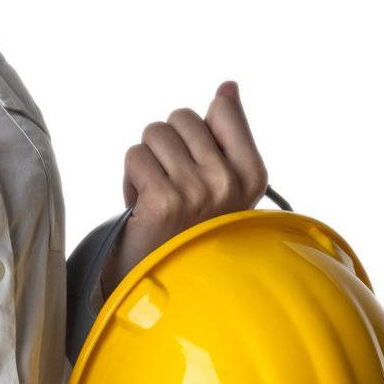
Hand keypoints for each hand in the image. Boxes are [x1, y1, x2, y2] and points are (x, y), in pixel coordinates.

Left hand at [99, 80, 269, 297]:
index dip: (195, 133)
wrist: (170, 295)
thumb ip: (228, 135)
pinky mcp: (165, 199)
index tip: (196, 166)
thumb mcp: (223, 188)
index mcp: (252, 175)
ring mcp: (198, 190)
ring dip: (146, 164)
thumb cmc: (192, 236)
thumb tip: (228, 88)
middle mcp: (229, 181)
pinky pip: (135, 156)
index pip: (222, 109)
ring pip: (154, 133)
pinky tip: (142, 209)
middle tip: (171, 188)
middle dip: (166, 148)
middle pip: (181, 118)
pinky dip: (130, 180)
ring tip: (156, 199)